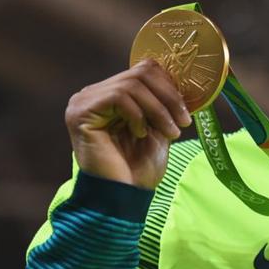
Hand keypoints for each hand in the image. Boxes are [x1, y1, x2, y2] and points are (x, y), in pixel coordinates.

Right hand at [64, 59, 191, 189]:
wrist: (123, 198)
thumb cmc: (139, 168)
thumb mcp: (159, 128)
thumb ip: (164, 103)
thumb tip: (186, 80)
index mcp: (110, 95)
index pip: (143, 70)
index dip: (169, 85)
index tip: (187, 110)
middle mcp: (93, 94)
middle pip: (140, 73)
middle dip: (168, 97)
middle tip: (184, 121)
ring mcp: (84, 101)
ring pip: (132, 84)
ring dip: (158, 109)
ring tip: (171, 132)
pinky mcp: (80, 112)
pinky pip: (118, 97)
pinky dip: (138, 114)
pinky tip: (140, 134)